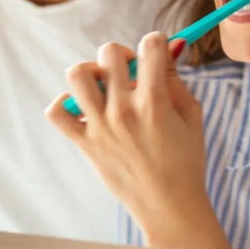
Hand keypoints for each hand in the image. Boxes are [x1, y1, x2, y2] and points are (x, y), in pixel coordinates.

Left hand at [47, 32, 230, 248]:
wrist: (169, 206)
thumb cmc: (186, 162)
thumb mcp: (192, 115)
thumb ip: (176, 79)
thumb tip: (168, 47)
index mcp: (154, 101)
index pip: (150, 45)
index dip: (157, 42)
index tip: (157, 51)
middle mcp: (122, 110)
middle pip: (109, 52)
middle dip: (123, 54)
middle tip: (131, 72)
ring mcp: (100, 126)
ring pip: (78, 75)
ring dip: (92, 72)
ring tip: (105, 86)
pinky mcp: (85, 143)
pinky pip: (57, 112)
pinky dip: (65, 103)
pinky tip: (83, 106)